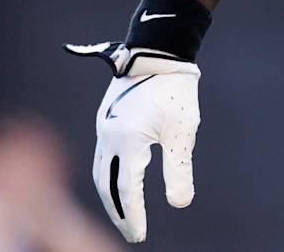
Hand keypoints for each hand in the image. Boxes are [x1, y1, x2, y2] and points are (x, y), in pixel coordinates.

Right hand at [66, 42, 200, 241]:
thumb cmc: (176, 91)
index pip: (127, 191)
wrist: (159, 51)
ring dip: (110, 195)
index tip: (140, 235)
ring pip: (100, 171)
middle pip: (106, 186)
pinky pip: (101, 156)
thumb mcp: (183, 132)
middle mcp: (108, 136)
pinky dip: (107, 176)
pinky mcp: (105, 119)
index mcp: (127, 142)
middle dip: (118, 212)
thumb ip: (179, 169)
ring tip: (124, 214)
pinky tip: (118, 182)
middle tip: (132, 232)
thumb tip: (179, 204)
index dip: (134, 216)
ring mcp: (103, 127)